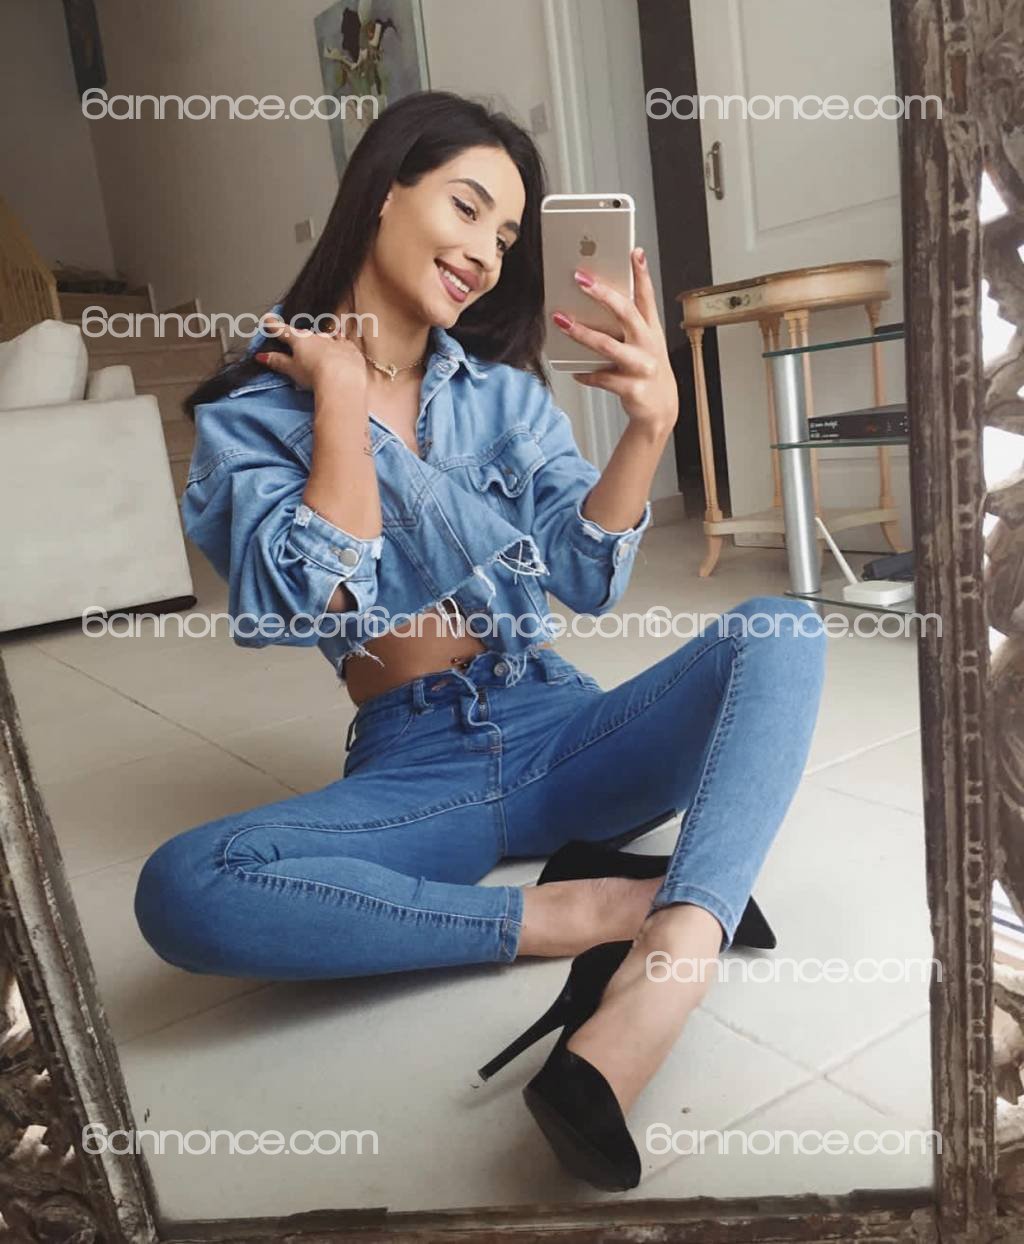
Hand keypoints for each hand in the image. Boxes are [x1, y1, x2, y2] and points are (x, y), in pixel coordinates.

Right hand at [255, 314, 367, 395]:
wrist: (343, 381)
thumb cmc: (315, 375)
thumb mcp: (292, 370)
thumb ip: (277, 361)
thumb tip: (262, 356)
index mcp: (300, 340)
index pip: (283, 331)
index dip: (274, 326)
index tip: (268, 320)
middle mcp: (318, 336)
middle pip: (305, 334)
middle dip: (299, 336)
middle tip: (295, 339)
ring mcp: (335, 341)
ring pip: (326, 335)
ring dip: (321, 338)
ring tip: (319, 344)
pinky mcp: (351, 350)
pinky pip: (344, 342)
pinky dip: (340, 342)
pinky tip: (341, 343)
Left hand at [552, 247, 677, 432]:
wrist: (661, 408)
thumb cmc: (646, 369)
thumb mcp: (643, 343)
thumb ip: (625, 325)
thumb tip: (593, 303)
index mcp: (650, 329)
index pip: (647, 296)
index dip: (642, 273)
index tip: (634, 251)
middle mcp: (648, 344)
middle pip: (626, 313)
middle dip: (602, 294)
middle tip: (580, 278)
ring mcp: (642, 366)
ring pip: (608, 345)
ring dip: (582, 332)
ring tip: (561, 320)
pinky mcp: (633, 388)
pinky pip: (602, 377)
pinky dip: (586, 373)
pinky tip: (575, 370)